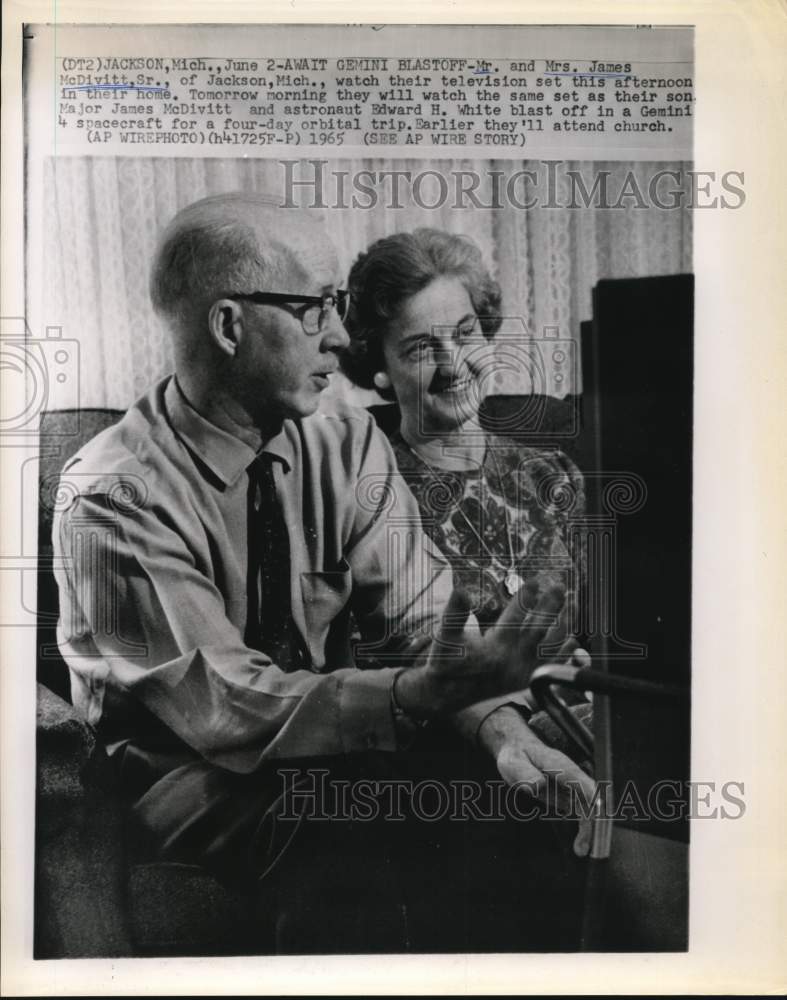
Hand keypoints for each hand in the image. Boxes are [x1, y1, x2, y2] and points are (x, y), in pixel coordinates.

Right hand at [395, 582, 568, 716]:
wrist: (448, 693)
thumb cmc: (446, 660)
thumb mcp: (445, 635)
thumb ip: (454, 613)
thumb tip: (461, 589)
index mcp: (493, 649)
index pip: (515, 618)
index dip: (526, 598)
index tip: (536, 580)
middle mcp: (512, 662)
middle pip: (539, 630)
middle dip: (551, 606)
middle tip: (560, 586)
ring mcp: (522, 672)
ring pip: (550, 646)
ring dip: (562, 624)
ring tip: (571, 604)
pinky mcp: (525, 680)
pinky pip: (550, 665)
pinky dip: (563, 652)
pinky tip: (573, 638)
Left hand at [479, 705, 596, 857]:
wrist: (518, 751)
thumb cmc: (516, 756)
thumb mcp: (513, 763)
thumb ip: (525, 773)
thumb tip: (537, 784)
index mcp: (558, 763)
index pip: (577, 777)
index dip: (589, 792)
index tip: (597, 810)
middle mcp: (570, 775)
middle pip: (589, 796)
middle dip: (592, 820)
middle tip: (586, 844)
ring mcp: (572, 786)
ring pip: (589, 808)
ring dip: (589, 829)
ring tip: (581, 850)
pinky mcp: (570, 796)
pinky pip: (582, 813)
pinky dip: (584, 829)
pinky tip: (580, 845)